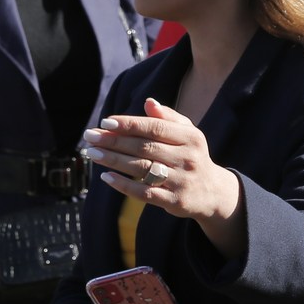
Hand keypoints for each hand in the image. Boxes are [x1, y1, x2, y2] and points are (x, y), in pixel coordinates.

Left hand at [82, 98, 243, 255]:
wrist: (214, 193)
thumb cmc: (191, 156)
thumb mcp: (188, 134)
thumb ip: (168, 118)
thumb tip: (148, 102)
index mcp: (190, 138)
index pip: (155, 128)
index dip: (129, 124)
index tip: (105, 121)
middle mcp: (187, 158)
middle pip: (144, 147)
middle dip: (114, 141)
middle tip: (90, 136)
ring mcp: (181, 181)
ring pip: (142, 168)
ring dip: (113, 160)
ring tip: (91, 153)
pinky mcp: (174, 201)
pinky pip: (145, 192)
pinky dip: (124, 185)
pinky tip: (106, 177)